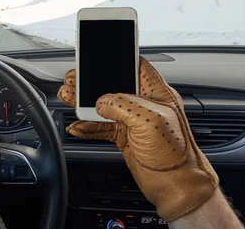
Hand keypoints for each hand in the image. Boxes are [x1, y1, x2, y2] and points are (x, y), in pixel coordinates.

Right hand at [58, 58, 218, 221]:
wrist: (176, 188)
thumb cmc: (175, 154)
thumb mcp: (150, 121)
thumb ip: (123, 104)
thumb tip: (102, 101)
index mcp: (156, 92)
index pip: (135, 66)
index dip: (116, 59)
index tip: (96, 57)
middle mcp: (144, 104)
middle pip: (112, 85)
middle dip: (91, 82)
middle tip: (74, 80)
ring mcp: (133, 121)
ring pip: (103, 106)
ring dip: (84, 103)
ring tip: (69, 98)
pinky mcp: (125, 137)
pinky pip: (101, 127)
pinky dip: (87, 126)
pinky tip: (78, 125)